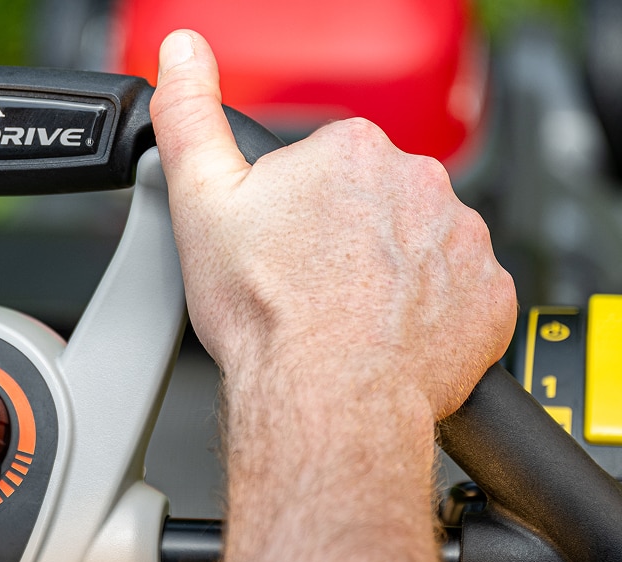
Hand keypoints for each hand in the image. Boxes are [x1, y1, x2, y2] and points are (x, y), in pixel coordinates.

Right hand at [150, 30, 514, 421]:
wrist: (324, 395)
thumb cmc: (267, 311)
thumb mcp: (200, 202)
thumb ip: (190, 116)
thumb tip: (182, 53)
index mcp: (351, 150)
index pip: (327, 167)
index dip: (296, 212)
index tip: (281, 250)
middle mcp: (418, 181)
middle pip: (377, 204)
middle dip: (347, 238)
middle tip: (309, 286)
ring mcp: (463, 238)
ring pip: (420, 246)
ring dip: (391, 274)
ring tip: (346, 317)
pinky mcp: (491, 295)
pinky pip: (461, 294)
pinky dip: (432, 313)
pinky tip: (388, 336)